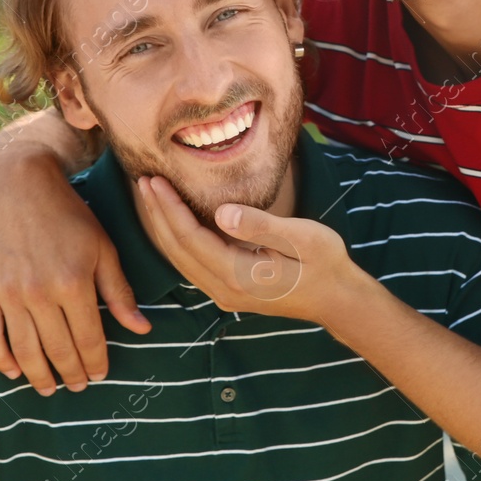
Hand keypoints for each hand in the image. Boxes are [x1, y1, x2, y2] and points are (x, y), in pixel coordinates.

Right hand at [0, 151, 150, 394]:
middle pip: (57, 350)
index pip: (89, 339)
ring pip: (25, 351)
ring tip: (48, 389)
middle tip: (77, 388)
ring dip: (38, 376)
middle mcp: (40, 293)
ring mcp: (9, 293)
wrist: (19, 187)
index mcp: (74, 283)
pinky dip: (1, 359)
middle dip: (70, 374)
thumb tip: (142, 329)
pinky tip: (13, 371)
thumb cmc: (70, 216)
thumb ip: (120, 292)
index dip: (96, 362)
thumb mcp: (104, 248)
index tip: (100, 376)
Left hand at [136, 176, 370, 324]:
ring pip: (180, 260)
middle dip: (157, 215)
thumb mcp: (302, 238)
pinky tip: (173, 222)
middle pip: (177, 250)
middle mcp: (224, 289)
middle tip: (142, 182)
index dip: (169, 208)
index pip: (191, 238)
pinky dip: (177, 240)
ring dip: (163, 228)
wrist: (338, 300)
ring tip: (151, 198)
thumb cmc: (325, 264)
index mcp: (239, 275)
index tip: (155, 181)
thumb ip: (261, 226)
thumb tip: (221, 213)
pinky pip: (192, 264)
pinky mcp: (229, 291)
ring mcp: (225, 294)